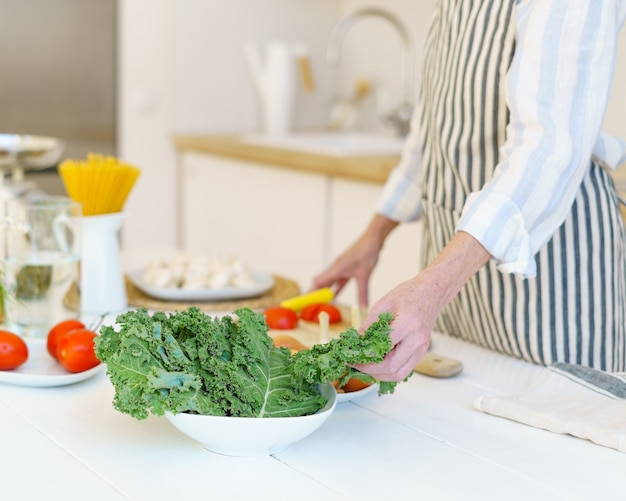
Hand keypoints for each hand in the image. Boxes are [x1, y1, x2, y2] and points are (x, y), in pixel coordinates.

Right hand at [311, 214, 397, 306]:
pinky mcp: (347, 267)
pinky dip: (335, 288)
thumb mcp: (364, 275)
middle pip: (320, 282)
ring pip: (328, 282)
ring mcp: (340, 268)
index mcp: (335, 269)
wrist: (372, 239)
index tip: (306, 302)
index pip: (317, 282)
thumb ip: (362, 292)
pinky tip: (335, 296)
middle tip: (312, 306)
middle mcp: (335, 268)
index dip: (311, 292)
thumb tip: (363, 307)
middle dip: (316, 294)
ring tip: (322, 303)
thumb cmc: (367, 253)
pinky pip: (337, 280)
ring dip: (325, 291)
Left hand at [355, 231, 490, 381]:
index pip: (382, 349)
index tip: (350, 356)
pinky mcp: (422, 353)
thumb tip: (355, 342)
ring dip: (379, 374)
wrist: (430, 293)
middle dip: (369, 369)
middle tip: (355, 363)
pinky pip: (404, 371)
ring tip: (364, 366)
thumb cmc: (408, 295)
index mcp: (407, 324)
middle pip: (390, 367)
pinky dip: (388, 372)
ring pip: (398, 374)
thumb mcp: (382, 304)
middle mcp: (417, 340)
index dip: (363, 356)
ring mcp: (422, 349)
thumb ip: (368, 325)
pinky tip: (377, 364)